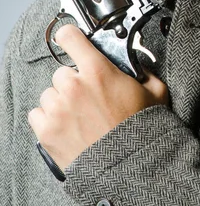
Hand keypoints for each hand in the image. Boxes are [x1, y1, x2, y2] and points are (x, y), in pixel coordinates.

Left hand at [28, 24, 168, 170]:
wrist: (130, 168)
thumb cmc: (142, 131)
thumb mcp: (156, 92)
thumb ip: (145, 72)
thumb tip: (139, 65)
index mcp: (98, 70)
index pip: (70, 37)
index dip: (70, 37)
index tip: (71, 41)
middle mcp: (74, 86)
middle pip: (61, 72)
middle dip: (74, 83)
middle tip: (89, 98)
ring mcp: (58, 109)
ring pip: (49, 94)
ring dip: (61, 102)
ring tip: (80, 117)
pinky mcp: (47, 131)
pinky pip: (37, 114)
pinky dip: (49, 120)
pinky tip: (67, 127)